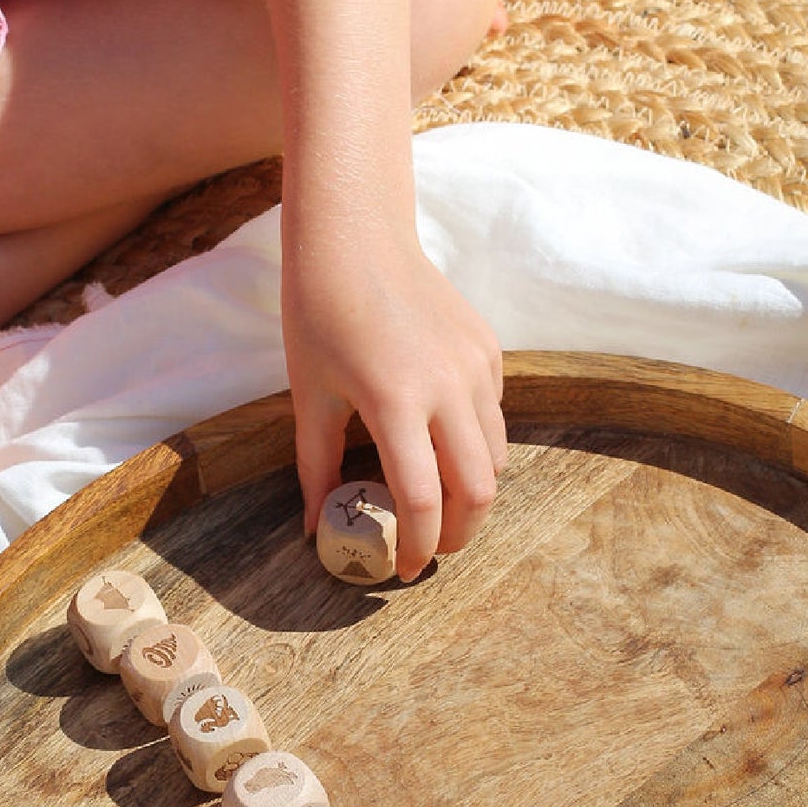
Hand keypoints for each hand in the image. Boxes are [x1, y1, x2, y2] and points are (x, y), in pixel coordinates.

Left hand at [283, 229, 505, 581]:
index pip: (423, 498)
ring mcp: (476, 365)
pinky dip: (475, 448)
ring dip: (472, 494)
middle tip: (430, 548)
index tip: (404, 571)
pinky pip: (494, 418)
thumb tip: (315, 529)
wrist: (356, 235)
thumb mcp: (310, 397)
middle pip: (480, 489)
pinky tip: (441, 448)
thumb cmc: (319, 314)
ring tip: (437, 507)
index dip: (417, 546)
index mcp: (396, 401)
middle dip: (458, 532)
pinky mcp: (488, 349)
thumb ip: (317, 469)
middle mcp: (448, 385)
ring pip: (497, 457)